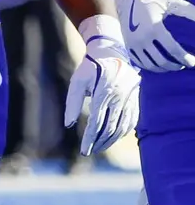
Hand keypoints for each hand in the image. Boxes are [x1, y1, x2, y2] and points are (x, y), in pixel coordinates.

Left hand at [64, 33, 139, 155]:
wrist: (112, 52)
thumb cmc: (90, 68)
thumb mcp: (78, 81)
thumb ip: (73, 103)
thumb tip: (68, 124)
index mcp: (104, 92)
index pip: (97, 121)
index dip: (90, 138)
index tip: (84, 150)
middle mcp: (119, 97)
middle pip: (110, 127)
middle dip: (99, 142)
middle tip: (89, 152)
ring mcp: (130, 99)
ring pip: (122, 127)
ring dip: (111, 140)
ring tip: (99, 148)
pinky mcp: (136, 100)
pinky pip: (131, 121)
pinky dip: (123, 132)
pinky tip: (113, 138)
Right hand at [113, 0, 194, 70]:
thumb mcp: (171, 2)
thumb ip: (190, 11)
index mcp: (154, 28)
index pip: (173, 50)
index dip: (186, 59)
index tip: (194, 62)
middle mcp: (142, 38)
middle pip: (162, 61)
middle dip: (177, 65)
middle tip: (185, 64)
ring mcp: (132, 44)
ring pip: (151, 65)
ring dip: (165, 68)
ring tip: (174, 65)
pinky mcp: (127, 46)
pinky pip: (141, 63)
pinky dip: (152, 66)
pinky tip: (160, 63)